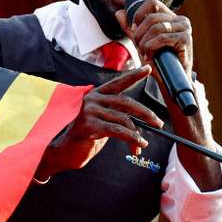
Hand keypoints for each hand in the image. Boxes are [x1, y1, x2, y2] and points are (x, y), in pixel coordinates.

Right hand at [35, 66, 163, 178]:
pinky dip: (131, 139)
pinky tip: (137, 145)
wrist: (63, 152)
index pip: (118, 82)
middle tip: (158, 123)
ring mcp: (89, 111)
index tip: (148, 68)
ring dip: (136, 134)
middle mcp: (92, 99)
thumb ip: (115, 116)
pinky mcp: (89, 125)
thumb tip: (141, 122)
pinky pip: (117, 130)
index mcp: (95, 95)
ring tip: (142, 145)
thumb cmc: (84, 137)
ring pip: (123, 119)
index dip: (134, 75)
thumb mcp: (102, 122)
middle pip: (126, 102)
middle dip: (145, 113)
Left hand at [114, 0, 193, 78]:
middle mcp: (180, 20)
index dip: (139, 13)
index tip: (133, 28)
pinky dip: (151, 47)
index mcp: (170, 17)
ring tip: (145, 54)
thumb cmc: (158, 62)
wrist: (169, 81)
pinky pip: (162, 37)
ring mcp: (185, 29)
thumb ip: (131, 28)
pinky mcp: (186, 39)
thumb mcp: (141, 42)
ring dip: (145, 43)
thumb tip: (119, 13)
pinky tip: (150, 56)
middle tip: (139, 48)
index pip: (152, 2)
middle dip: (139, 34)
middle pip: (151, 17)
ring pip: (156, 27)